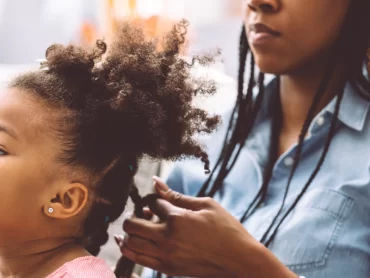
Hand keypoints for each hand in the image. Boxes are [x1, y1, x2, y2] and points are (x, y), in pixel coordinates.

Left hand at [117, 177, 296, 277]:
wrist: (239, 260)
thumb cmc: (226, 229)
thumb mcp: (206, 205)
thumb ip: (177, 196)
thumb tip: (155, 182)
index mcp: (177, 218)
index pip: (152, 204)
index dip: (153, 200)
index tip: (158, 201)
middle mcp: (167, 238)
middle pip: (132, 224)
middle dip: (133, 215)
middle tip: (142, 213)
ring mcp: (166, 256)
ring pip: (130, 243)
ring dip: (129, 233)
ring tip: (138, 227)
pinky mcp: (167, 268)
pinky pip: (137, 259)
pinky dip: (129, 249)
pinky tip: (132, 242)